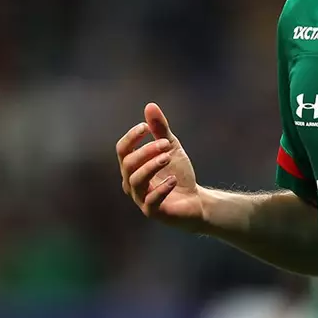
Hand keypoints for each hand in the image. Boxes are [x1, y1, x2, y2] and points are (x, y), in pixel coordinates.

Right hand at [115, 102, 203, 230]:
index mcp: (133, 166)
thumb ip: (160, 130)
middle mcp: (132, 183)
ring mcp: (141, 199)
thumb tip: (150, 106)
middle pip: (128, 164)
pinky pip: (151, 201)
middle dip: (146, 151)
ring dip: (152, 166)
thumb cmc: (178, 173)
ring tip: (168, 157)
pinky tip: (173, 180)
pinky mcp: (154, 212)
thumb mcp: (171, 148)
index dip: (131, 138)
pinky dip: (161, 189)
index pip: (122, 150)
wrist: (196, 201)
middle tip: (166, 144)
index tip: (145, 127)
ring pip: (136, 181)